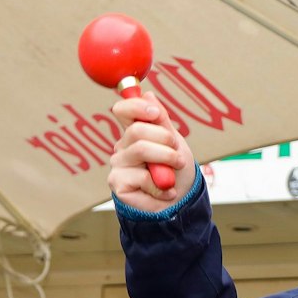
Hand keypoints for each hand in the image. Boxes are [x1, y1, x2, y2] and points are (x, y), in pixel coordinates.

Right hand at [108, 95, 196, 212]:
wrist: (180, 204)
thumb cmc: (176, 172)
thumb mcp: (174, 143)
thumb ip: (161, 121)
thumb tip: (148, 94)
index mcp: (134, 133)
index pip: (123, 110)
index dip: (136, 106)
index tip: (155, 114)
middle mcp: (122, 146)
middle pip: (137, 130)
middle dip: (164, 140)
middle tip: (178, 154)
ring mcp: (118, 165)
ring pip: (140, 149)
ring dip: (166, 159)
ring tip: (176, 170)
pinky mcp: (118, 184)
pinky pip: (142, 176)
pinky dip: (161, 184)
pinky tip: (165, 191)